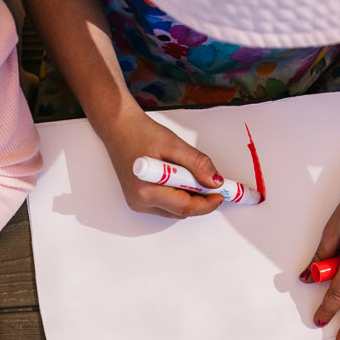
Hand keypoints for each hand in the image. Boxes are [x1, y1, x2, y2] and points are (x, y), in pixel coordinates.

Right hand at [98, 106, 225, 217]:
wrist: (119, 127)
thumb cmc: (140, 133)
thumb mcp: (174, 144)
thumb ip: (197, 164)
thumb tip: (215, 182)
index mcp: (145, 190)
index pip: (184, 207)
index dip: (207, 204)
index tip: (221, 195)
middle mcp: (140, 201)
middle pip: (181, 211)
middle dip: (199, 199)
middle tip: (212, 184)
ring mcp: (138, 203)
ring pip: (175, 210)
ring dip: (189, 197)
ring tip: (189, 174)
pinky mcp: (140, 200)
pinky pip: (167, 205)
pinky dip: (178, 195)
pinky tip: (178, 178)